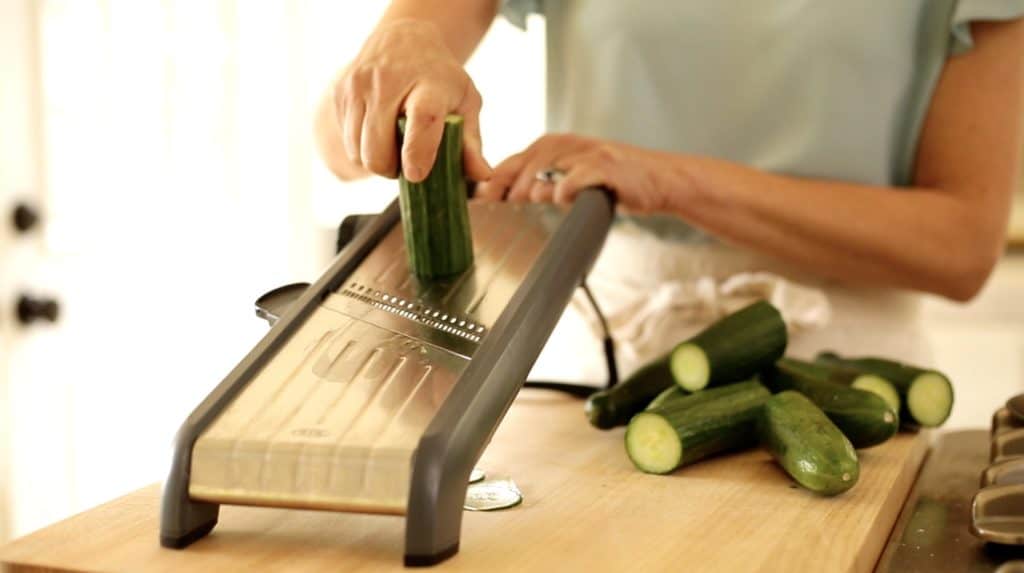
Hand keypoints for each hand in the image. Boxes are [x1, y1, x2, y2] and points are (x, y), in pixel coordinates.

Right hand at [329, 19, 489, 181]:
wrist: (403, 40)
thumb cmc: (440, 79)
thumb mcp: (465, 103)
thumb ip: (471, 142)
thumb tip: (483, 175)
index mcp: (429, 84)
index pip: (421, 119)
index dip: (417, 152)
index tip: (416, 175)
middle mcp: (387, 82)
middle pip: (377, 148)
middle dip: (392, 170)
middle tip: (407, 165)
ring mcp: (358, 86)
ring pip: (358, 151)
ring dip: (376, 162)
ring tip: (394, 148)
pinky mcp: (339, 94)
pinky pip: (347, 142)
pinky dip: (362, 149)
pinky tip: (378, 134)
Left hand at [474, 134, 673, 212]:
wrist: (657, 180)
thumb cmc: (612, 184)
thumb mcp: (574, 182)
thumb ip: (546, 186)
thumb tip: (517, 196)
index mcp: (556, 147)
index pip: (518, 159)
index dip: (496, 177)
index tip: (478, 197)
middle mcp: (570, 145)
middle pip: (528, 159)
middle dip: (509, 180)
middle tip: (495, 200)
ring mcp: (589, 153)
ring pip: (549, 162)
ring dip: (533, 183)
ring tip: (524, 199)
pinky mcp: (607, 165)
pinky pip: (581, 174)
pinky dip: (567, 186)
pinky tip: (558, 198)